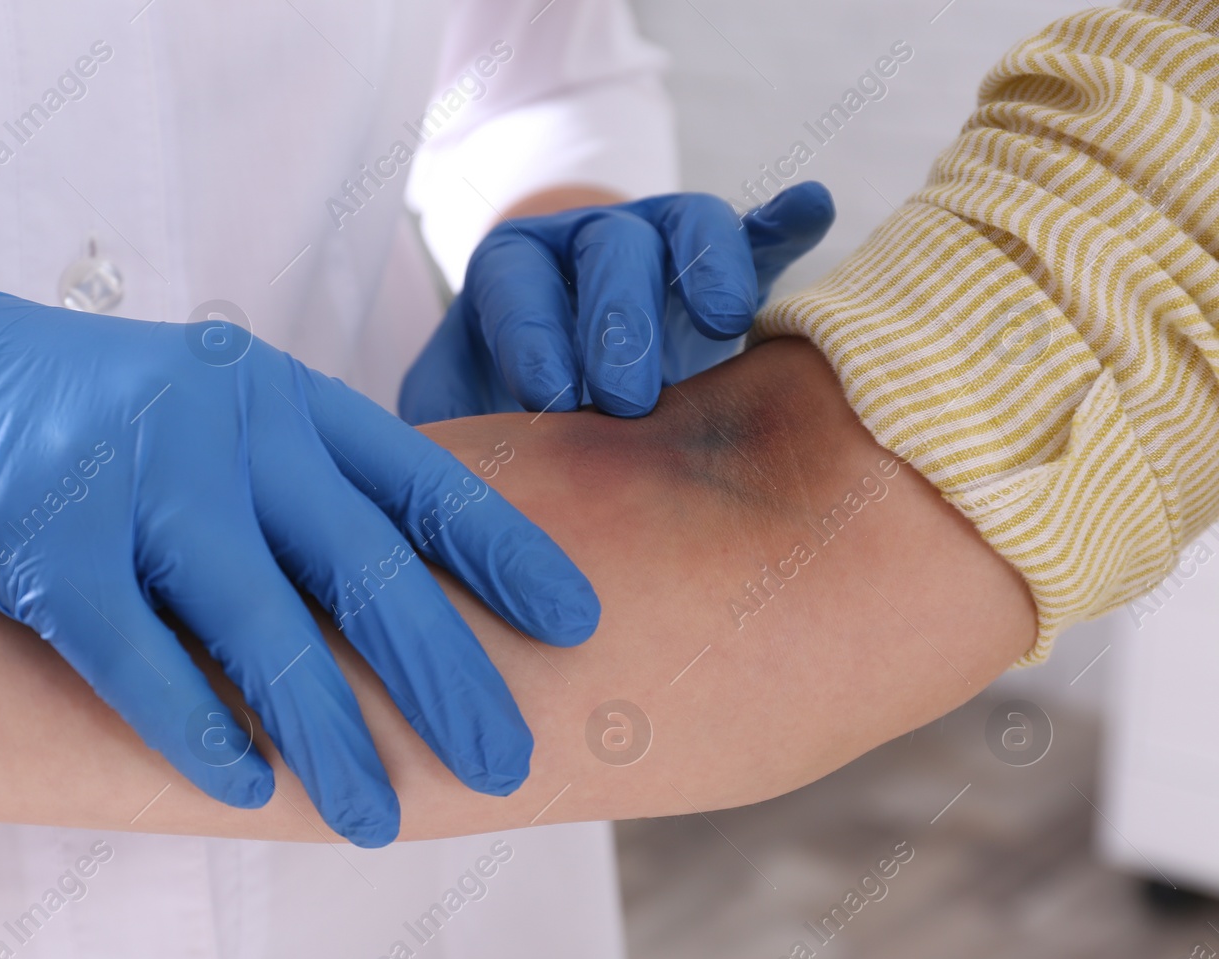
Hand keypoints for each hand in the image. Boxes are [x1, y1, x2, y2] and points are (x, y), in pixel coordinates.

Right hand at [0, 264, 601, 846]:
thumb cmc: (100, 415)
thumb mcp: (222, 412)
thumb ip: (307, 482)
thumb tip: (416, 593)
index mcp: (285, 399)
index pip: (421, 482)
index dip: (507, 554)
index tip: (579, 623)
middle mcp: (226, 431)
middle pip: (364, 569)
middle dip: (445, 674)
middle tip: (508, 760)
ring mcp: (136, 481)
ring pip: (260, 628)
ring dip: (330, 735)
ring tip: (381, 820)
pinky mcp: (44, 542)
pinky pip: (137, 657)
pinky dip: (195, 728)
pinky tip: (247, 789)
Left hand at [399, 182, 835, 422]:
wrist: (573, 391)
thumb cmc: (502, 407)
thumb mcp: (454, 412)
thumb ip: (437, 429)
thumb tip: (418, 477)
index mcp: (512, 273)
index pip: (514, 282)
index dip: (530, 331)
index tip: (545, 396)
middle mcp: (586, 246)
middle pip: (605, 251)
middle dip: (617, 320)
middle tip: (626, 398)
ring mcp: (663, 246)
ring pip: (686, 226)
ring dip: (706, 267)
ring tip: (725, 321)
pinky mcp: (732, 264)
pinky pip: (759, 231)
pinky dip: (785, 220)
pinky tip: (812, 209)